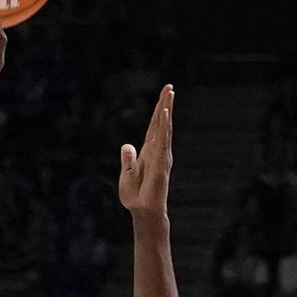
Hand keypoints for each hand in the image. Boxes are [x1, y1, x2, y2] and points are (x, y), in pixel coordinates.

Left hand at [119, 84, 173, 214]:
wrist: (142, 210)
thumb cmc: (136, 195)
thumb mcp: (127, 172)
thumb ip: (128, 158)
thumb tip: (127, 145)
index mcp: (149, 151)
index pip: (154, 127)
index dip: (159, 111)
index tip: (164, 95)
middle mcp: (158, 150)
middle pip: (162, 122)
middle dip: (165, 104)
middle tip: (169, 86)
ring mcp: (161, 154)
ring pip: (164, 128)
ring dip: (166, 110)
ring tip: (169, 93)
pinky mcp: (161, 161)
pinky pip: (163, 140)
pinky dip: (164, 126)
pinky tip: (165, 113)